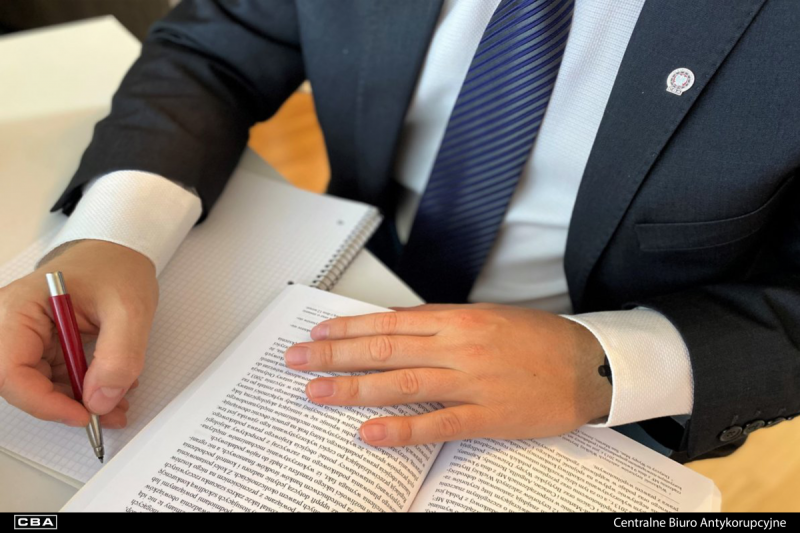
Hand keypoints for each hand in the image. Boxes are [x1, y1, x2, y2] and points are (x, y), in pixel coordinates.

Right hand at [0, 240, 157, 427]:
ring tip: (118, 403)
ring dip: (79, 401)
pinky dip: (84, 389)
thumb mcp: (130, 308)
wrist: (121, 251)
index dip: (44, 402)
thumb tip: (100, 401)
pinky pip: (56, 377)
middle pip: (23, 383)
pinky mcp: (46, 344)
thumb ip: (119, 355)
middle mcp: (15, 324)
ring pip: (42, 386)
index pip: (11, 371)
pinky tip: (112, 388)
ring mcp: (29, 335)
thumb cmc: (117, 266)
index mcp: (20, 309)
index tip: (83, 415)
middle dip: (66, 405)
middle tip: (108, 414)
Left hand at [284, 303, 611, 446]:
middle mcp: (459, 346)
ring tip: (317, 391)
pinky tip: (368, 433)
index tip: (319, 333)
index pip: (390, 323)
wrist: (589, 365)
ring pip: (401, 383)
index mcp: (458, 319)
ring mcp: (471, 382)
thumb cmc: (538, 339)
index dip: (350, 329)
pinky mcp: (487, 416)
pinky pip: (437, 423)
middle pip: (384, 349)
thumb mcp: (487, 317)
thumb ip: (441, 324)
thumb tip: (396, 328)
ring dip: (353, 388)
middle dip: (335, 355)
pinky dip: (401, 429)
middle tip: (297, 360)